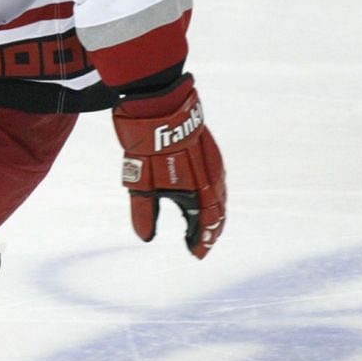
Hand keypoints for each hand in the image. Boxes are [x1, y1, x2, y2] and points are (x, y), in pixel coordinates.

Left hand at [111, 75, 225, 255]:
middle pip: (218, 214)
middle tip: (203, 244)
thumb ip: (145, 213)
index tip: (196, 254)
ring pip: (221, 198)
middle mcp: (211, 181)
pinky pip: (219, 182)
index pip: (204, 225)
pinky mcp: (212, 151)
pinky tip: (207, 198)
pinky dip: (216, 197)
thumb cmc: (148, 146)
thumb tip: (146, 237)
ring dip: (215, 216)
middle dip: (211, 232)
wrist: (160, 106)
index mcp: (196, 192)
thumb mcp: (140, 184)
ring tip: (207, 227)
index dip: (201, 242)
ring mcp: (214, 164)